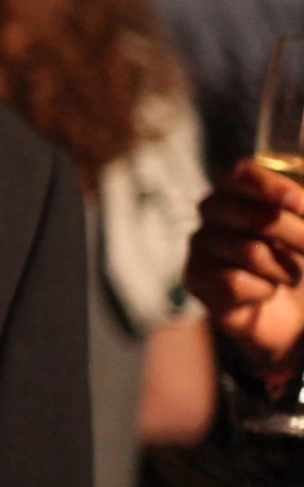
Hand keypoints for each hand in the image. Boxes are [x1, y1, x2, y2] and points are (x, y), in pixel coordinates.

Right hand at [185, 159, 303, 374]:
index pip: (246, 174)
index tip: (301, 203)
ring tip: (288, 277)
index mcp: (240, 189)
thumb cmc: (298, 260)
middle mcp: (213, 210)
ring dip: (285, 270)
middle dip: (297, 236)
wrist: (288, 313)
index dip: (274, 187)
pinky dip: (263, 291)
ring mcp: (201, 243)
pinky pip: (233, 281)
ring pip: (250, 253)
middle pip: (256, 216)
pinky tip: (264, 293)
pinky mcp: (194, 276)